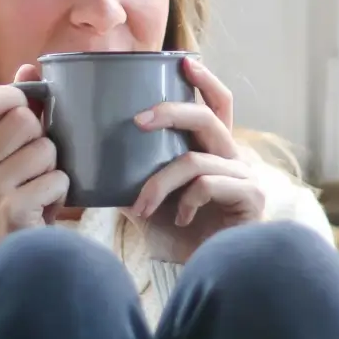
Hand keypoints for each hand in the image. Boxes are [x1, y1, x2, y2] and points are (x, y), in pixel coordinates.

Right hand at [0, 63, 67, 242]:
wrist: (16, 253)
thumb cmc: (15, 193)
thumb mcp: (6, 153)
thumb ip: (16, 109)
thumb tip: (29, 67)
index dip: (15, 96)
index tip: (30, 110)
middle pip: (23, 120)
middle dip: (42, 138)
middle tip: (37, 162)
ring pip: (45, 149)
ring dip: (55, 166)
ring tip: (41, 185)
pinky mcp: (12, 211)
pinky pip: (57, 179)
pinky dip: (61, 190)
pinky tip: (46, 204)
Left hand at [125, 56, 266, 261]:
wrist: (201, 275)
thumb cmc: (178, 236)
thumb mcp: (147, 199)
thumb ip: (130, 175)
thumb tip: (88, 156)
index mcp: (214, 151)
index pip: (217, 106)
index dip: (205, 81)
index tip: (184, 62)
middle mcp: (234, 158)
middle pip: (206, 117)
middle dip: (170, 112)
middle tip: (137, 121)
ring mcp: (246, 177)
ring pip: (194, 159)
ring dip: (159, 183)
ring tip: (141, 207)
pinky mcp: (251, 198)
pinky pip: (207, 183)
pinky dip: (185, 201)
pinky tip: (180, 218)